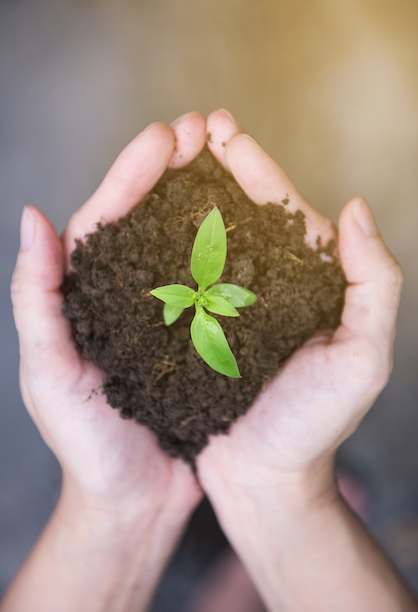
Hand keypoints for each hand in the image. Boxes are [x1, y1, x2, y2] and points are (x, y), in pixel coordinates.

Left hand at [11, 113, 205, 515]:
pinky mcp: (201, 337)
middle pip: (149, 219)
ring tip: (230, 157)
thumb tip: (31, 217)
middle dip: (173, 170)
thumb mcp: (49, 373)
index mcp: (87, 296)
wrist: (136, 499)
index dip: (131, 174)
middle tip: (203, 128)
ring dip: (205, 198)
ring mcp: (167, 313)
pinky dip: (230, 250)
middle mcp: (128, 296)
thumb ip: (38, 300)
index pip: (106, 221)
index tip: (165, 136)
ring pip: (185, 243)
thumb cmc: (86, 444)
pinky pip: (215, 285)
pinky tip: (251, 225)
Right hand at [198, 108, 401, 504]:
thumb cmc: (315, 425)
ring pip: (206, 236)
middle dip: (217, 166)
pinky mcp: (198, 327)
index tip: (224, 129)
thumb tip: (356, 208)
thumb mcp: (361, 358)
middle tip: (191, 128)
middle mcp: (267, 284)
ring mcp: (229, 303)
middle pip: (240, 212)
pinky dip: (165, 244)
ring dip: (187, 195)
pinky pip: (180, 275)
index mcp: (308, 281)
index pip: (281, 209)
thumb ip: (372, 283)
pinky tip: (146, 220)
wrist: (265, 479)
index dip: (255, 166)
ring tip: (164, 158)